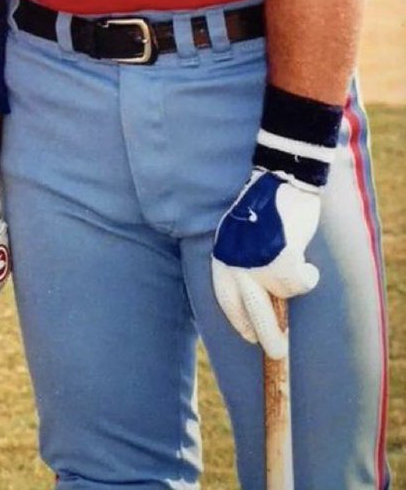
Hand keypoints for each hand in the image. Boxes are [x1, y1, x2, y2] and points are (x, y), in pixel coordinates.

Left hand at [211, 169, 320, 357]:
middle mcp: (236, 261)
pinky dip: (308, 276)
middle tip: (276, 352)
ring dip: (293, 286)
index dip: (238, 319)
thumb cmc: (263, 204)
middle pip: (252, 311)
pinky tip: (306, 260)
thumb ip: (243, 259)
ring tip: (300, 271)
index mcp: (222, 253)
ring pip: (281, 296)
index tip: (248, 335)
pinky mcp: (281, 260)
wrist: (278, 179)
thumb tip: (255, 292)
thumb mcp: (242, 234)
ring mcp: (258, 263)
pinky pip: (300, 283)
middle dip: (266, 336)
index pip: (225, 297)